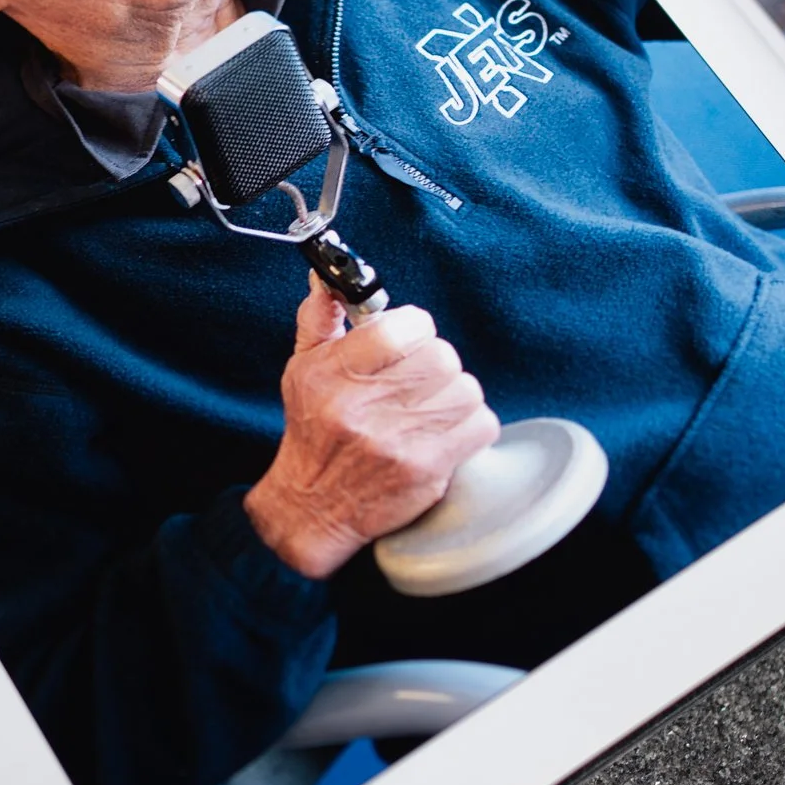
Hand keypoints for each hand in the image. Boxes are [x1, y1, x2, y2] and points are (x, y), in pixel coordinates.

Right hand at [244, 275, 499, 578]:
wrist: (314, 506)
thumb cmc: (313, 430)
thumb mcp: (303, 368)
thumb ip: (320, 317)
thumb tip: (328, 277)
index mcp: (335, 373)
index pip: (403, 326)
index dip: (414, 326)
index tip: (407, 337)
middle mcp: (365, 407)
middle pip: (441, 356)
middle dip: (434, 360)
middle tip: (417, 375)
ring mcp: (399, 441)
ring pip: (466, 388)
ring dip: (454, 393)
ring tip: (430, 403)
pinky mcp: (427, 470)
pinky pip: (481, 425)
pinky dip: (470, 424)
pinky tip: (444, 429)